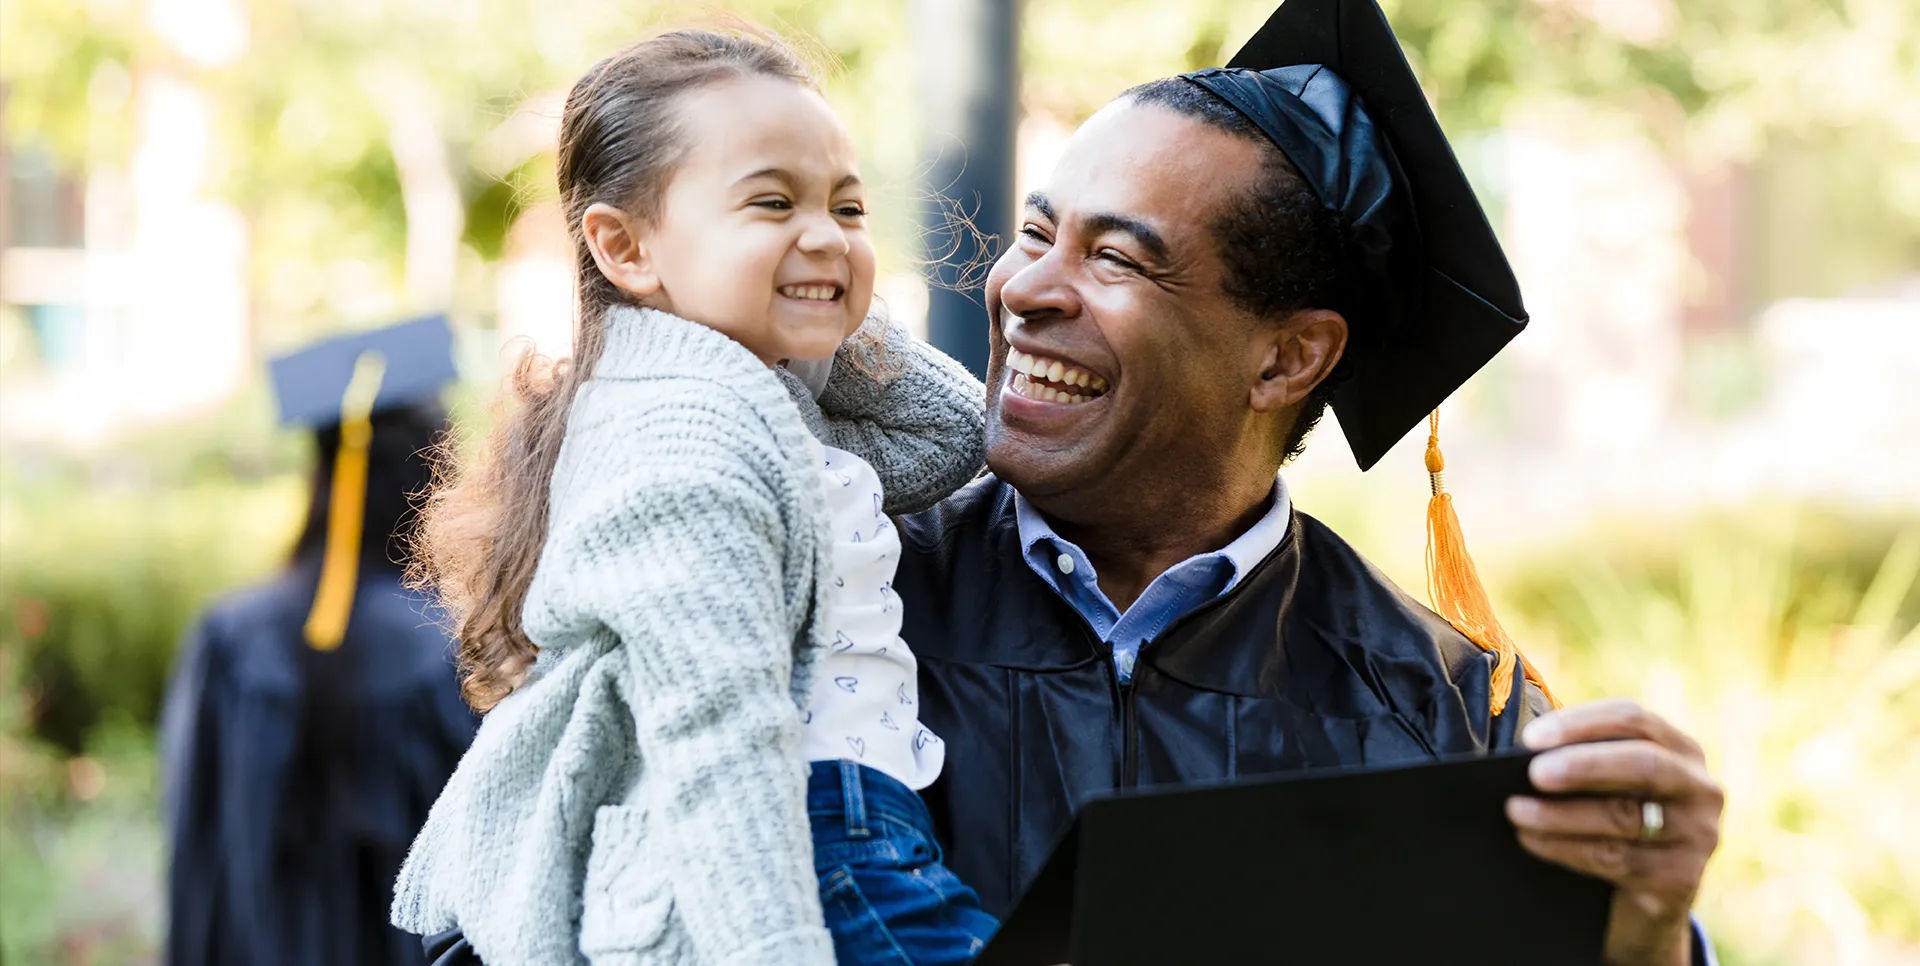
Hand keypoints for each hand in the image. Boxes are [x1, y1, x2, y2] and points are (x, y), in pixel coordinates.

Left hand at [1505, 698, 1722, 965]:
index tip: (1531, 737)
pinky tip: (1532, 840)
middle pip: (1644, 764)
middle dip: (1584, 766)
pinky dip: (1565, 847)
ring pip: (1624, 817)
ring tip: (1515, 810)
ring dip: (1561, 813)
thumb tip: (1527, 753)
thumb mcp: (1609, 786)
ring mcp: (1698, 836)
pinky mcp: (1681, 880)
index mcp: (1681, 750)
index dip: (1581, 723)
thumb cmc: (1614, 824)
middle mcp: (1700, 789)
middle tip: (1533, 773)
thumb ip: (1585, 761)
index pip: (1634, 719)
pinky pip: (1616, 860)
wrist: (1646, 901)